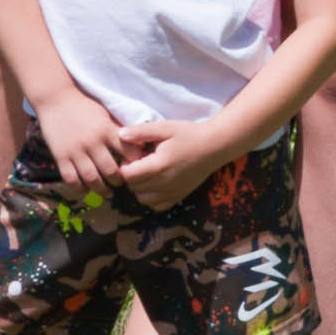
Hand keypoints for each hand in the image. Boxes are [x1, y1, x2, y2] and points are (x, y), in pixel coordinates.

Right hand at [30, 86, 134, 192]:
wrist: (55, 99)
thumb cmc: (83, 106)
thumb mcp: (104, 115)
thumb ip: (118, 130)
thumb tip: (138, 145)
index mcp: (106, 129)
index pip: (128, 151)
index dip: (135, 163)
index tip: (137, 169)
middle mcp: (92, 142)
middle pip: (110, 170)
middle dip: (119, 181)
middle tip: (121, 184)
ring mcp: (75, 150)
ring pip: (92, 178)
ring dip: (102, 189)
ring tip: (107, 192)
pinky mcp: (60, 156)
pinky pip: (71, 179)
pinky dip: (80, 188)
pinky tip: (85, 190)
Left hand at [110, 118, 235, 209]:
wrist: (215, 146)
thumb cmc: (189, 134)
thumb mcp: (164, 128)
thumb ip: (141, 132)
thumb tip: (120, 135)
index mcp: (157, 166)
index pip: (127, 175)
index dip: (125, 166)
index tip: (133, 156)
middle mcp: (163, 183)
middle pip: (133, 188)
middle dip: (132, 176)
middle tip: (140, 162)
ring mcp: (172, 192)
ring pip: (143, 200)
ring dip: (140, 188)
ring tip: (148, 173)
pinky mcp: (179, 196)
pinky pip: (157, 206)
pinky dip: (152, 198)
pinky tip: (156, 184)